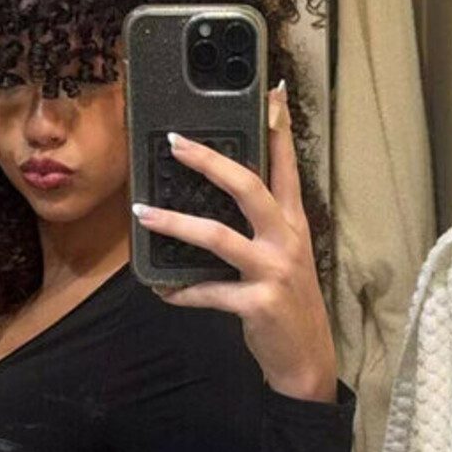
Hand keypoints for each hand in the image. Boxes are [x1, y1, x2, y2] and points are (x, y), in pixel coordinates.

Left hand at [133, 82, 338, 401]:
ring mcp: (274, 271)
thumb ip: (260, 225)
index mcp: (293, 223)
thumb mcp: (284, 256)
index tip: (272, 91)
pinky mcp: (257, 303)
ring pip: (218, 236)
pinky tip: (162, 288)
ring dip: (175, 223)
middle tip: (175, 142)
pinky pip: (208, 291)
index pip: (287, 165)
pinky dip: (181, 290)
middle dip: (210, 161)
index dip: (279, 127)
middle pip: (248, 187)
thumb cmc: (287, 302)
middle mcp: (287, 239)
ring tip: (143, 213)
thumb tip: (217, 193)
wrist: (307, 360)